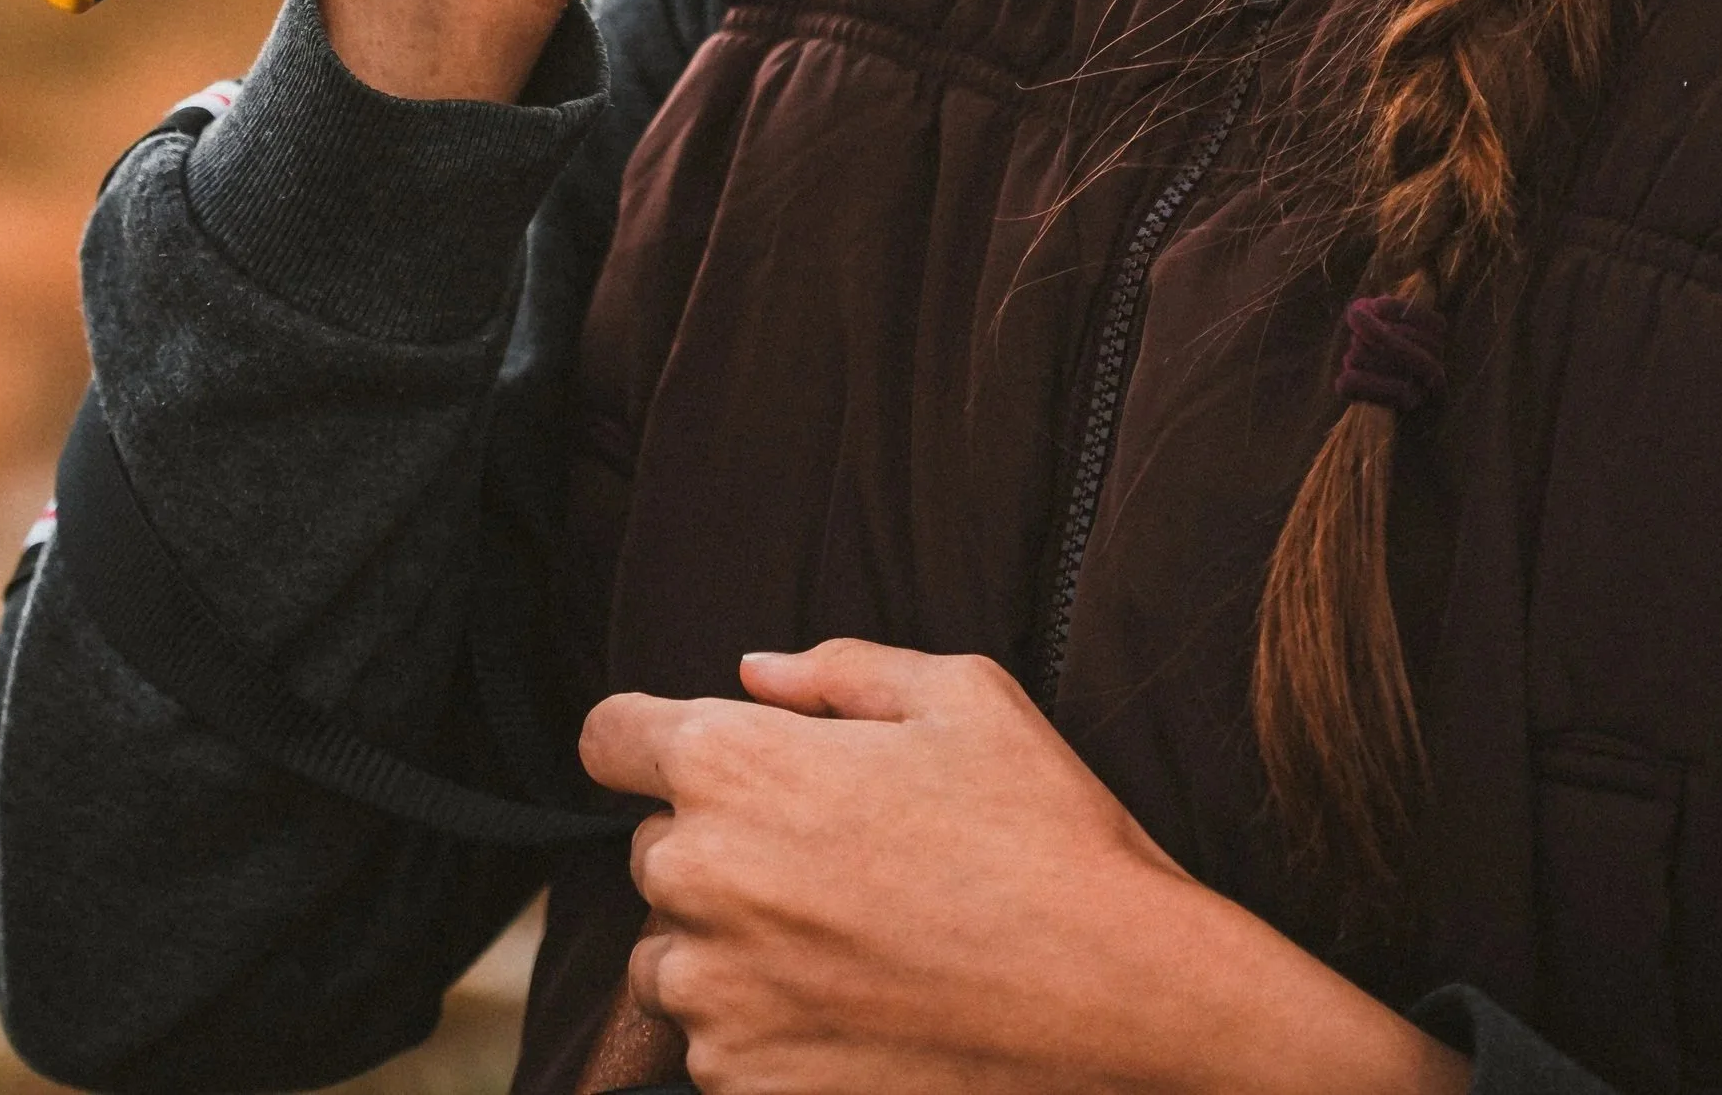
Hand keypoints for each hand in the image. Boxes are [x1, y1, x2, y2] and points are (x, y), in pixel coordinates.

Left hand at [580, 640, 1466, 1094]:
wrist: (1113, 991)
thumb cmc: (1040, 827)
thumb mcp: (961, 693)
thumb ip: (837, 669)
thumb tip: (754, 674)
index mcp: (735, 767)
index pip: (608, 736)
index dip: (649, 738)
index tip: (697, 756)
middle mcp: (701, 881)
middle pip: (655, 850)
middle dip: (721, 842)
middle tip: (830, 854)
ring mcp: (717, 1000)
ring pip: (677, 957)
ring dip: (733, 946)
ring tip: (849, 940)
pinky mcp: (748, 1089)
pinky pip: (718, 1048)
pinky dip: (768, 1029)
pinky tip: (859, 1006)